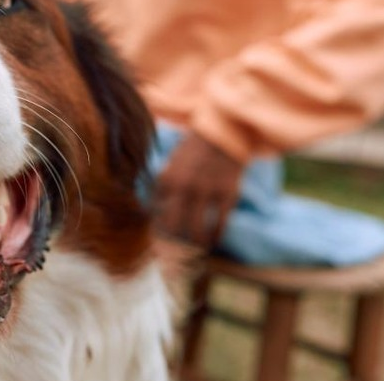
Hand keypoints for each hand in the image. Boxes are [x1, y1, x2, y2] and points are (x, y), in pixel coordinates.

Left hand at [155, 131, 243, 248]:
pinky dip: (216, 236)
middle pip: (172, 226)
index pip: (155, 212)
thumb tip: (156, 209)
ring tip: (195, 249)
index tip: (158, 239)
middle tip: (174, 252)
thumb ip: (166, 184)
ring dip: (194, 243)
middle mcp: (183, 187)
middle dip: (172, 242)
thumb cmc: (196, 147)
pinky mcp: (227, 195)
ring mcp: (206, 192)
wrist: (225, 132)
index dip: (155, 228)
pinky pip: (220, 224)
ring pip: (196, 229)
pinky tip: (214, 241)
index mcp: (166, 178)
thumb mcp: (173, 162)